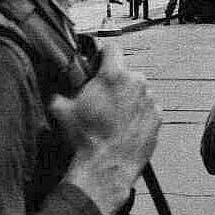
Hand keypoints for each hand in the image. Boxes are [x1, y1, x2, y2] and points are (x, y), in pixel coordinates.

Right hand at [50, 43, 161, 214]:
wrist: (106, 165)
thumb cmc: (86, 138)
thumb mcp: (62, 110)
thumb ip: (61, 92)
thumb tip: (57, 92)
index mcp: (113, 75)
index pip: (112, 48)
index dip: (103, 55)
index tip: (99, 61)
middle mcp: (136, 83)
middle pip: (125, 73)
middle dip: (115, 82)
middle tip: (102, 98)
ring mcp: (150, 100)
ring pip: (138, 91)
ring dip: (128, 99)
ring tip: (113, 117)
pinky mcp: (158, 117)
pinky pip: (147, 109)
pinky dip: (138, 114)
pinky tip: (124, 127)